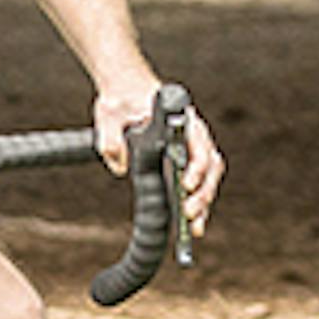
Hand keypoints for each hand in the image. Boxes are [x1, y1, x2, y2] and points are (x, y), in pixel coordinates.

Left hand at [95, 80, 223, 238]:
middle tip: (189, 216)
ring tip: (194, 228)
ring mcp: (193, 146)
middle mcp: (194, 133)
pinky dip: (198, 202)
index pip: (198, 145)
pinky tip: (191, 223)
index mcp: (180, 119)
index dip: (196, 168)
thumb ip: (110, 139)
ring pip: (209, 177)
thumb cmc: (121, 100)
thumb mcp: (109, 115)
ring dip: (204, 203)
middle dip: (202, 194)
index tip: (186, 185)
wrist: (126, 89)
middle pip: (210, 166)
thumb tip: (120, 167)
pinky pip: (199, 182)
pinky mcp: (187, 158)